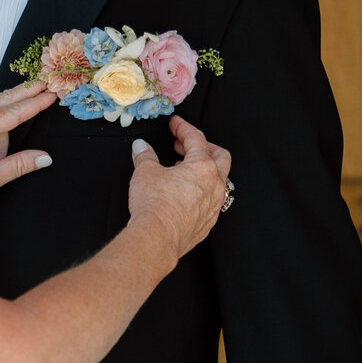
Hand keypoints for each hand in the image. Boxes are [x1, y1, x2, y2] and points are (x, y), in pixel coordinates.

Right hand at [126, 115, 230, 260]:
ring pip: (220, 181)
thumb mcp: (145, 172)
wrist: (157, 238)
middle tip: (186, 145)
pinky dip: (203, 193)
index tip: (175, 124)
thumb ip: (145, 156)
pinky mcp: (207, 223)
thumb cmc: (155, 206)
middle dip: (205, 147)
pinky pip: (212, 202)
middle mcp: (215, 186)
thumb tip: (141, 147)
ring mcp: (214, 206)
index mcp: (203, 167)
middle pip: (220, 156)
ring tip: (185, 171)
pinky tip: (187, 195)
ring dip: (205, 171)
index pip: (196, 139)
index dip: (183, 128)